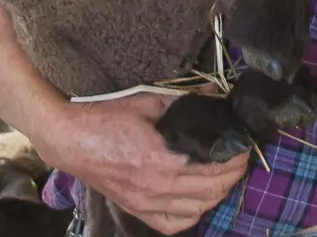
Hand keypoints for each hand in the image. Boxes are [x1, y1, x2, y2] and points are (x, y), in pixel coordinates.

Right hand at [36, 92, 249, 234]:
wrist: (72, 140)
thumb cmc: (108, 118)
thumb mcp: (150, 101)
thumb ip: (186, 101)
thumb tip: (215, 92)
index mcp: (163, 160)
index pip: (214, 166)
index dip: (235, 155)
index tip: (244, 142)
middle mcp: (158, 189)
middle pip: (212, 190)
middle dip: (234, 173)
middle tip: (241, 155)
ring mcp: (147, 204)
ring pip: (198, 210)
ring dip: (218, 193)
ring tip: (226, 172)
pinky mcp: (138, 211)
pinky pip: (175, 224)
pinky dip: (194, 213)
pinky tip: (199, 197)